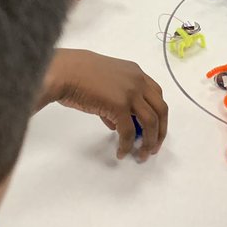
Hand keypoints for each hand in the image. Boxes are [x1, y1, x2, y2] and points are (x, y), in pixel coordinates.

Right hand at [43, 49, 168, 160]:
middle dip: (160, 131)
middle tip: (153, 147)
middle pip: (161, 110)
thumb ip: (116, 100)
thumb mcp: (105, 83)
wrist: (65, 71)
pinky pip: (129, 131)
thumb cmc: (78, 75)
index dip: (159, 115)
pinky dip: (127, 145)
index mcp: (136, 73)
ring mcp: (131, 93)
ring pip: (151, 122)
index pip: (157, 96)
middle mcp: (138, 81)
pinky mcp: (119, 106)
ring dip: (149, 142)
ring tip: (142, 155)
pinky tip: (121, 152)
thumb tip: (118, 125)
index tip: (155, 130)